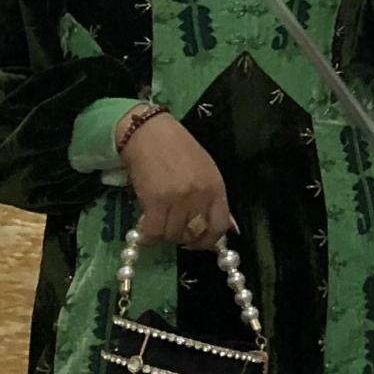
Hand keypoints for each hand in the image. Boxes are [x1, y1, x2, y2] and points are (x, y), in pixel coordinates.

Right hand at [116, 106, 236, 251]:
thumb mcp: (206, 171)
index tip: (197, 242)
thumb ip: (214, 200)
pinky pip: (153, 232)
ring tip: (159, 222)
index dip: (209, 241)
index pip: (220, 226)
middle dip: (183, 238)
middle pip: (193, 235)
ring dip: (164, 234)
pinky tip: (146, 227)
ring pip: (172, 235)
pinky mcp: (155, 200)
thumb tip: (227, 229)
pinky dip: (148, 235)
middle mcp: (199, 195)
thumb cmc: (178, 149)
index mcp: (216, 188)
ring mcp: (177, 199)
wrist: (149, 132)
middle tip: (173, 228)